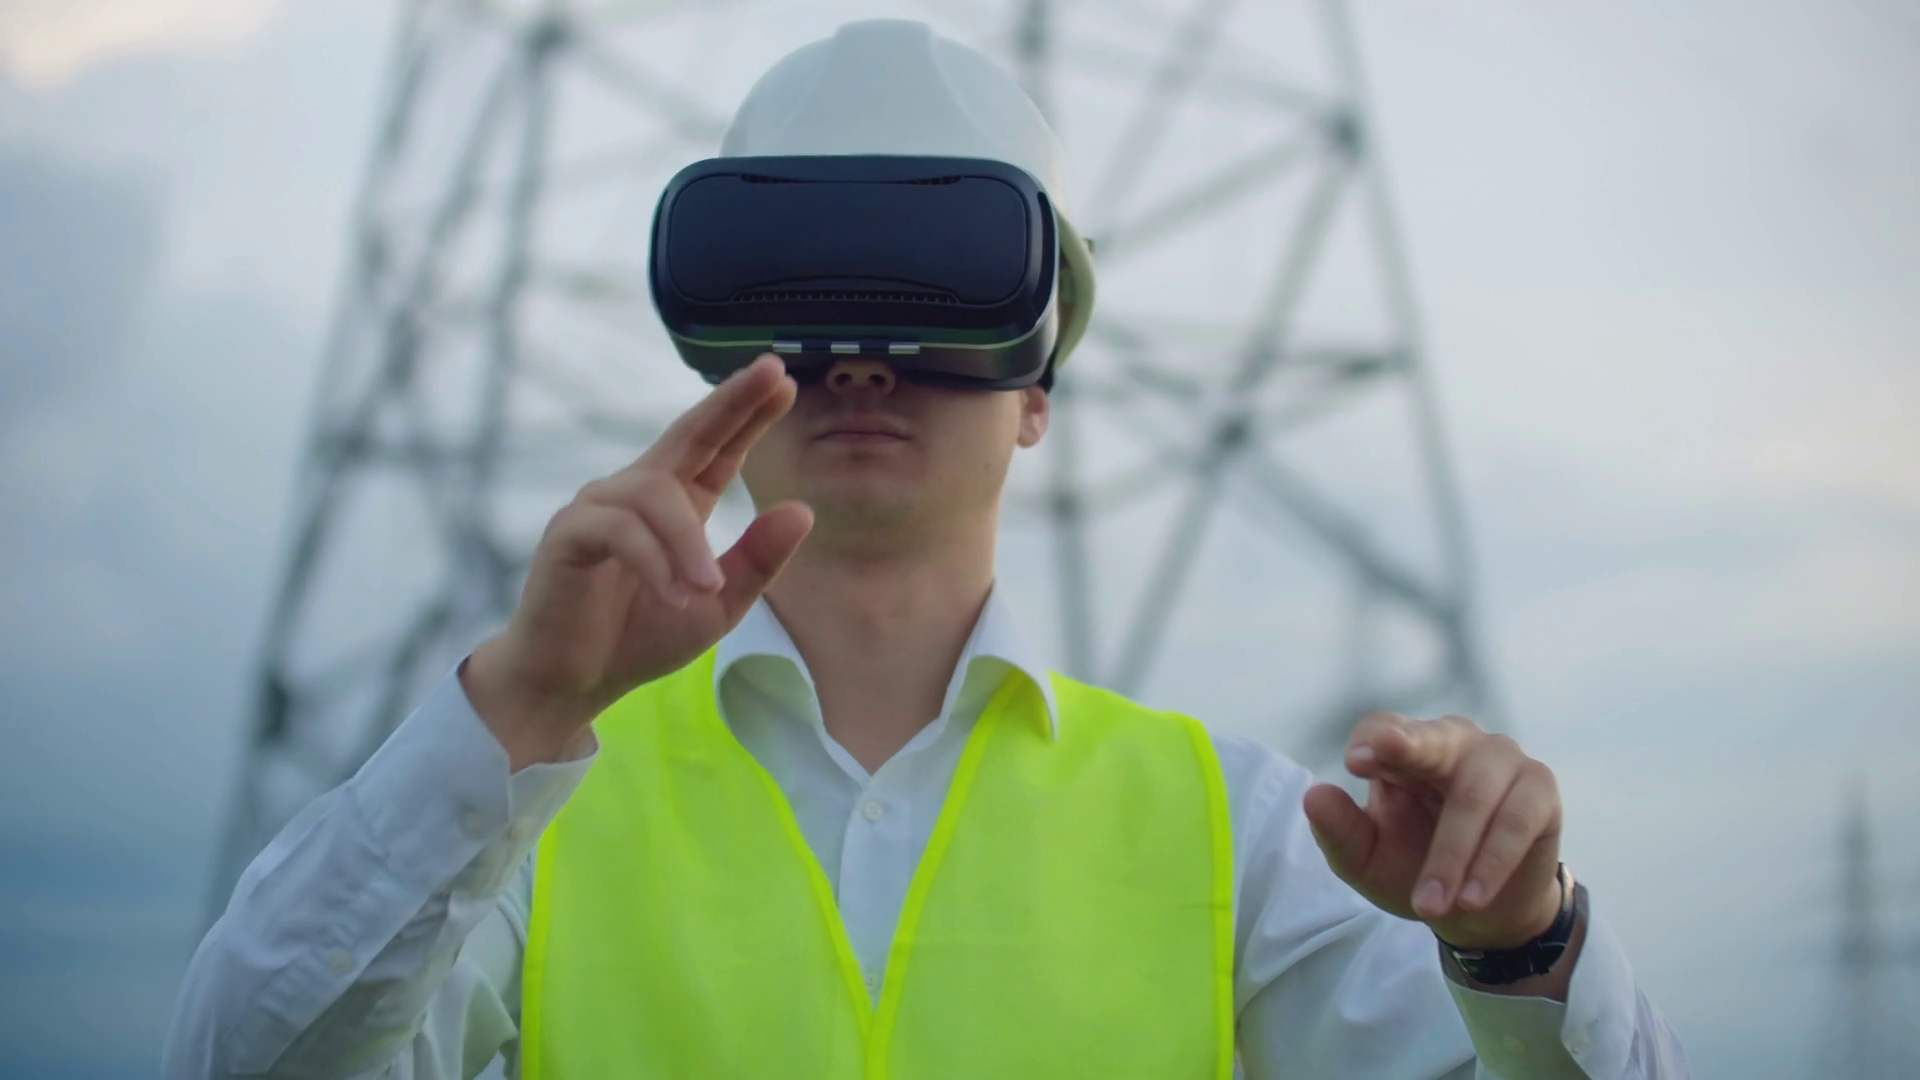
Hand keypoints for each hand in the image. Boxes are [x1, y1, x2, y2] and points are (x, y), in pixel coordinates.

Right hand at [463, 354, 812, 768]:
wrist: (573, 682)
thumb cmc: (640, 637)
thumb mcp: (719, 606)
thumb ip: (758, 561)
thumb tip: (804, 509)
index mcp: (677, 504)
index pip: (718, 447)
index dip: (747, 412)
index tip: (783, 379)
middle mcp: (638, 493)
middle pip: (689, 433)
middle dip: (731, 402)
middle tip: (772, 373)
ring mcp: (600, 508)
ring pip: (656, 495)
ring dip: (688, 544)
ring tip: (707, 590)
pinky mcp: (568, 534)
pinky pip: (619, 530)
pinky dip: (653, 561)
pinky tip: (674, 595)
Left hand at [1302, 713, 1563, 949]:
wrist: (1480, 911)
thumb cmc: (1413, 868)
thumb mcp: (1366, 860)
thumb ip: (1340, 830)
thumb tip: (1314, 796)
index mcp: (1404, 749)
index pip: (1383, 729)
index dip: (1372, 742)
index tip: (1355, 763)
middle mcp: (1453, 742)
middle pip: (1433, 738)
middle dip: (1411, 745)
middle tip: (1386, 753)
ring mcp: (1501, 759)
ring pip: (1474, 793)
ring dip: (1451, 853)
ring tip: (1429, 906)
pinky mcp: (1539, 788)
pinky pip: (1517, 818)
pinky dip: (1493, 860)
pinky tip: (1472, 897)